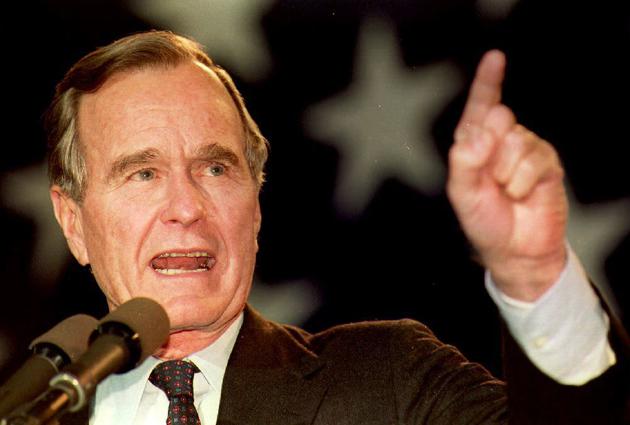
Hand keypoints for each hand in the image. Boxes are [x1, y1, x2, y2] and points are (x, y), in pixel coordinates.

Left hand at [447, 50, 567, 300]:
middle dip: (490, 153)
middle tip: (490, 182)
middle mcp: (500, 142)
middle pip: (498, 120)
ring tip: (507, 193)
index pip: (480, 108)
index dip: (487, 82)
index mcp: (474, 144)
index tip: (495, 58)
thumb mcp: (462, 193)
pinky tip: (522, 195)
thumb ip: (464, 161)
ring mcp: (525, 150)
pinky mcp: (547, 163)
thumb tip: (480, 133)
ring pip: (516, 142)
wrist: (515, 250)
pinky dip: (523, 184)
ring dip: (506, 175)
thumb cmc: (484, 221)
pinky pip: (534, 161)